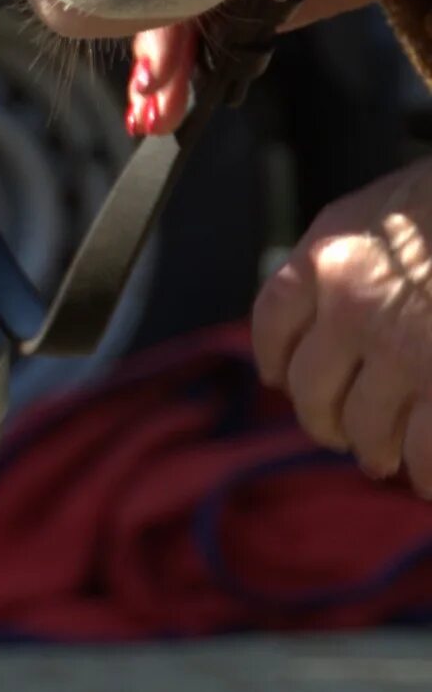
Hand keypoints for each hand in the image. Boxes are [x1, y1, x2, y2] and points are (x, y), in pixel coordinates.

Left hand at [253, 157, 431, 494]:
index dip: (279, 362)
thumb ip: (350, 256)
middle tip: (344, 433)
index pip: (274, 326)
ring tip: (388, 459)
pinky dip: (427, 475)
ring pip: (366, 431)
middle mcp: (353, 307)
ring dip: (375, 451)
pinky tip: (427, 480)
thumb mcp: (384, 212)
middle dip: (327, 421)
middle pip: (313, 392)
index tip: (286, 379)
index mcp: (328, 257)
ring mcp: (405, 352)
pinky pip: (428, 453)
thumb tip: (329, 307)